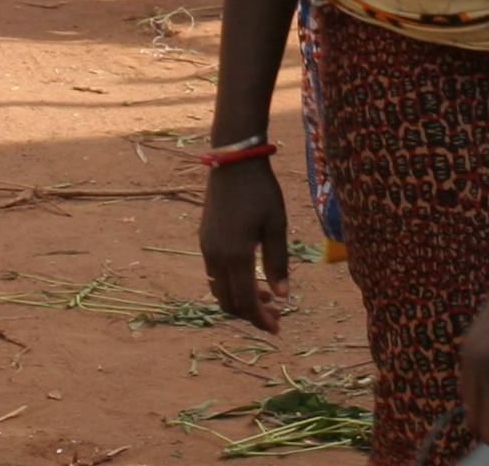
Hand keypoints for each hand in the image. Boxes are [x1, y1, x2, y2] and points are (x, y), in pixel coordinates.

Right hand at [198, 157, 291, 331]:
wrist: (233, 161)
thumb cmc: (261, 191)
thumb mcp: (276, 225)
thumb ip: (278, 263)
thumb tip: (283, 296)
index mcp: (235, 256)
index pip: (245, 302)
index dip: (261, 319)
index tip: (277, 328)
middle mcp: (216, 256)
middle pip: (228, 302)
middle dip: (251, 314)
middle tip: (275, 315)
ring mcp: (207, 248)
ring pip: (219, 290)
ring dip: (240, 300)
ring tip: (266, 297)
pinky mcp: (205, 239)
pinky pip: (215, 275)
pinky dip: (231, 285)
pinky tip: (250, 277)